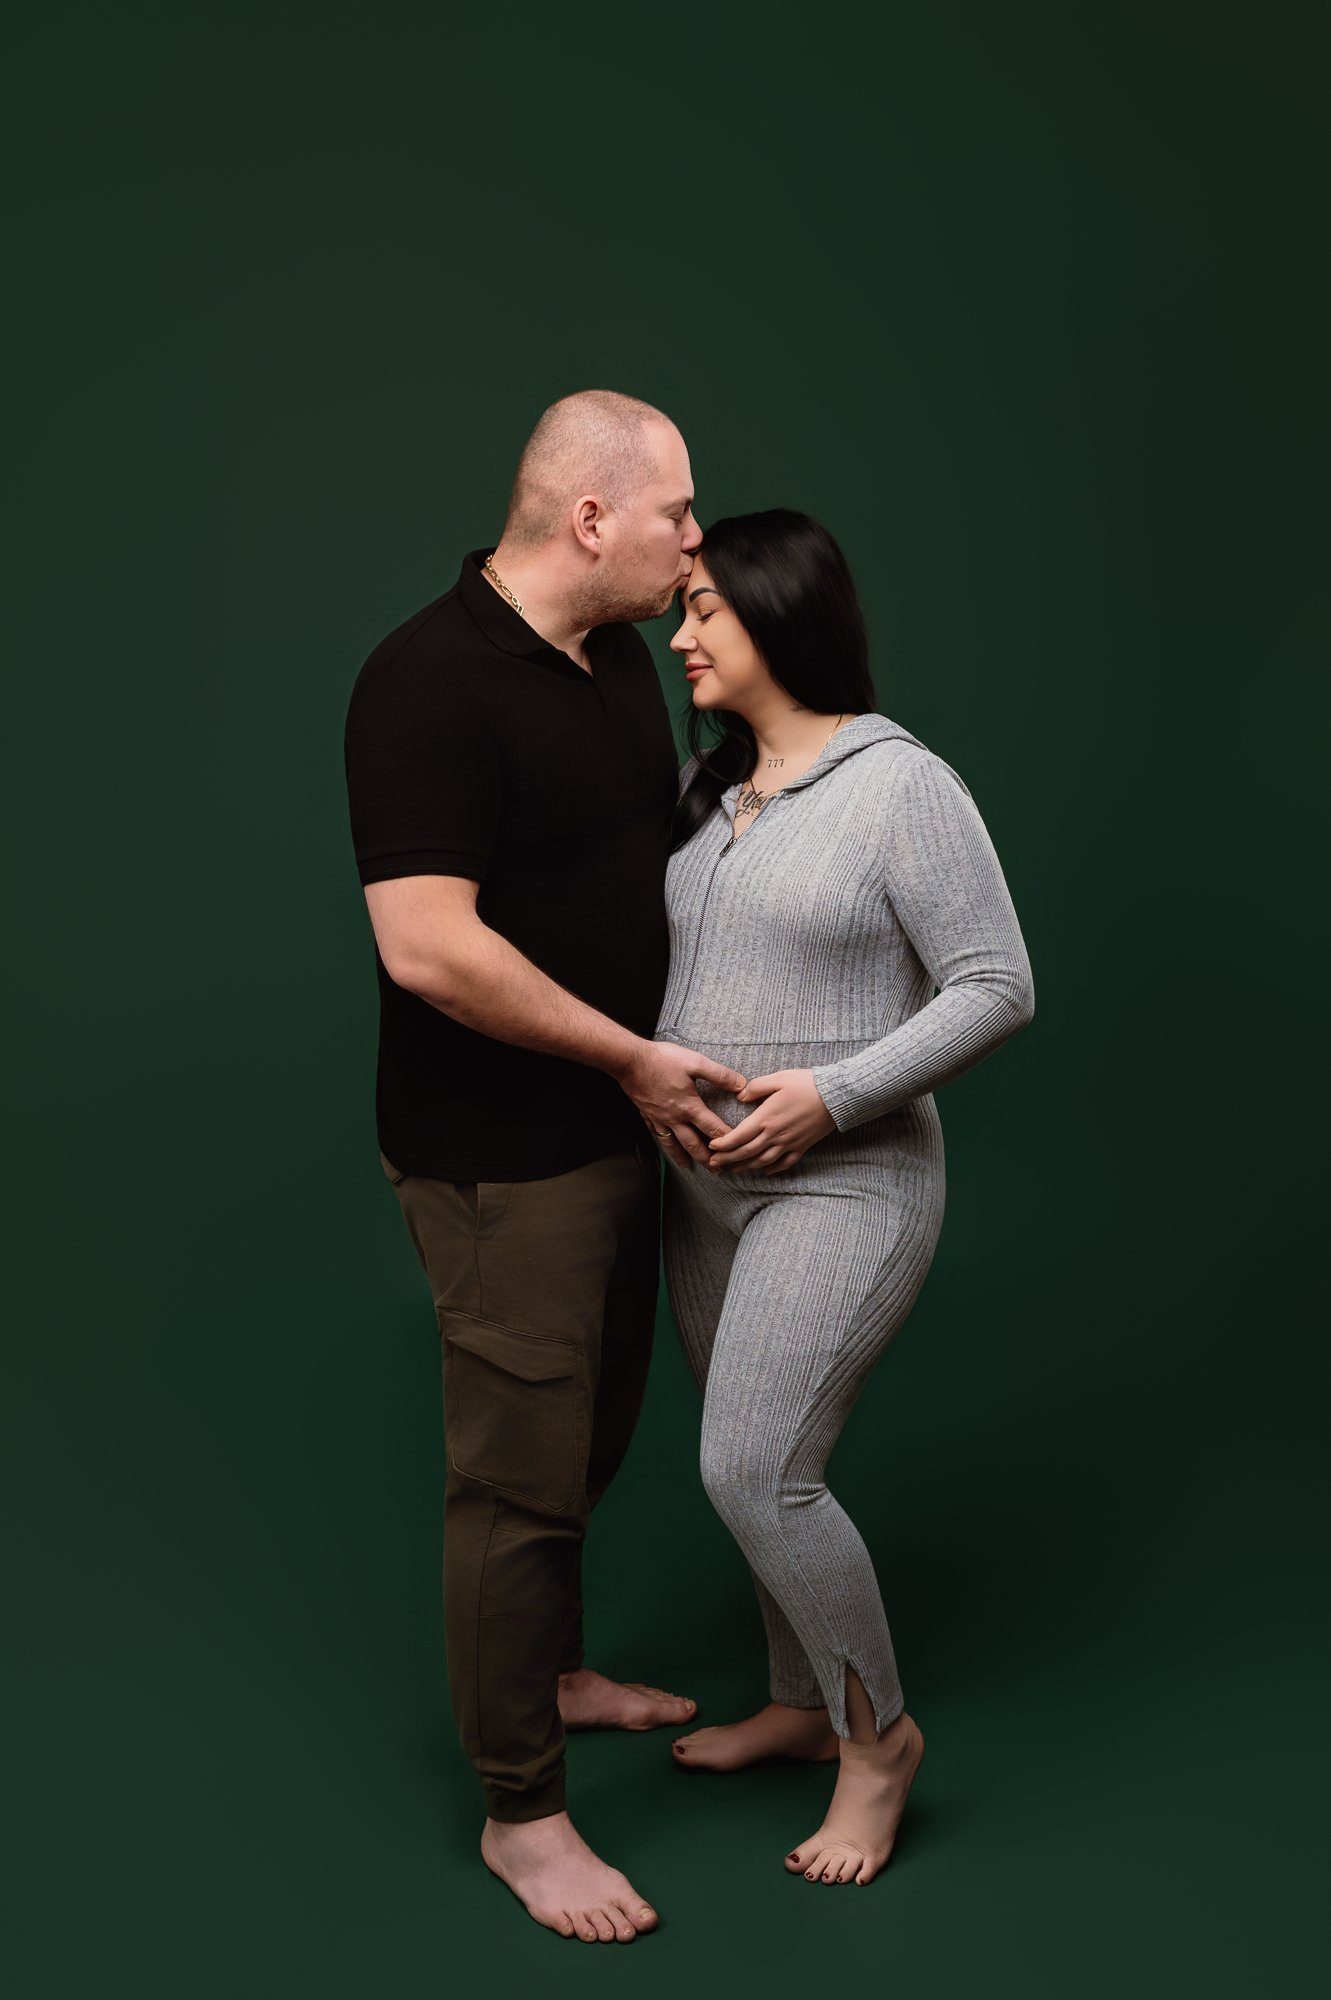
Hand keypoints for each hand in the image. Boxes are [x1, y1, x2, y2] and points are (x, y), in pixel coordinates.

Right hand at [618, 1040, 746, 1168]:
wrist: (630, 1060)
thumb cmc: (662, 1060)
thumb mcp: (696, 1063)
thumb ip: (720, 1075)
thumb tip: (741, 1085)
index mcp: (690, 1107)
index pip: (713, 1128)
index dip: (726, 1140)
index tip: (736, 1150)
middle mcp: (675, 1118)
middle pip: (693, 1144)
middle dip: (706, 1158)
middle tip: (716, 1169)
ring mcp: (659, 1118)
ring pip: (673, 1144)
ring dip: (683, 1157)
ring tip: (690, 1167)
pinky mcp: (647, 1114)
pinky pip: (657, 1134)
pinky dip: (663, 1144)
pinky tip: (666, 1145)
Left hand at [706, 1069, 834, 1174]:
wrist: (836, 1096)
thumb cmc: (806, 1084)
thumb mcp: (778, 1078)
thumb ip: (756, 1087)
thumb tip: (740, 1096)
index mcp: (766, 1118)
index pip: (738, 1136)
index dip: (723, 1143)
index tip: (712, 1146)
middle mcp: (775, 1135)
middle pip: (746, 1152)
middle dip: (728, 1159)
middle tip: (714, 1164)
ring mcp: (789, 1143)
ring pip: (762, 1161)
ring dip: (746, 1166)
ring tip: (733, 1169)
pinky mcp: (802, 1147)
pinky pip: (784, 1163)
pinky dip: (772, 1169)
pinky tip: (765, 1171)